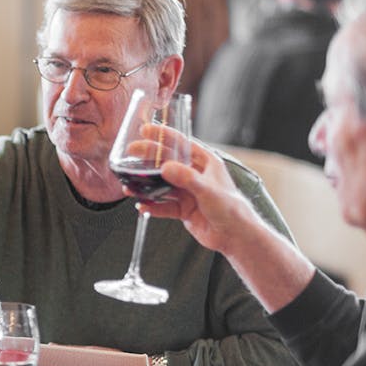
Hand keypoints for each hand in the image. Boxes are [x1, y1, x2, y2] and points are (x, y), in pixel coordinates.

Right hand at [137, 140, 262, 255]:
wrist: (235, 235)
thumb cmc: (232, 209)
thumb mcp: (208, 189)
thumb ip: (186, 178)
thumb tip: (165, 168)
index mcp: (206, 162)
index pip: (181, 143)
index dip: (163, 135)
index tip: (146, 130)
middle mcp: (195, 175)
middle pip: (167, 162)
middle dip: (148, 158)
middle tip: (131, 153)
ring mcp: (188, 192)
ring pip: (161, 185)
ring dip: (146, 186)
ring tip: (131, 186)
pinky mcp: (183, 209)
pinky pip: (163, 206)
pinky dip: (152, 206)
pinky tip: (142, 206)